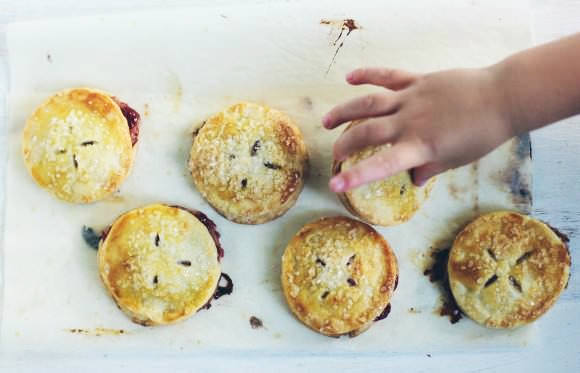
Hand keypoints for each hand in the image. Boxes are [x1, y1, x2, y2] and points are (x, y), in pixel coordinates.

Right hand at [323, 67, 513, 192]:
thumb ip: (430, 169)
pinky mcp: (417, 81)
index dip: (355, 176)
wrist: (502, 98)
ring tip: (327, 121)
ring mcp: (411, 99)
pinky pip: (387, 76)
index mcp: (420, 147)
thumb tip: (414, 179)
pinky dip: (367, 75)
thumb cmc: (482, 135)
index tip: (334, 186)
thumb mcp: (456, 160)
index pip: (381, 165)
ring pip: (368, 103)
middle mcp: (409, 122)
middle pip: (366, 132)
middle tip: (335, 154)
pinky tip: (349, 78)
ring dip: (344, 111)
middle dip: (345, 144)